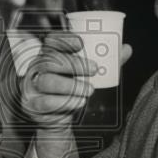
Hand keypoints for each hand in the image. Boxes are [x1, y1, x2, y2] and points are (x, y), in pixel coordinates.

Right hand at [21, 32, 131, 157]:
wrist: (56, 117)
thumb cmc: (71, 89)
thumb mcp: (85, 74)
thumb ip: (105, 62)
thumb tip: (126, 49)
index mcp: (49, 55)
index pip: (51, 41)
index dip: (64, 39)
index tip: (82, 43)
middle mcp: (37, 68)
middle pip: (50, 60)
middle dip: (74, 64)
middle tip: (95, 69)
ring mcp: (31, 86)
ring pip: (47, 81)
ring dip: (71, 85)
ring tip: (90, 90)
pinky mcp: (32, 104)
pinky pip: (45, 102)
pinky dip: (64, 102)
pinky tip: (79, 102)